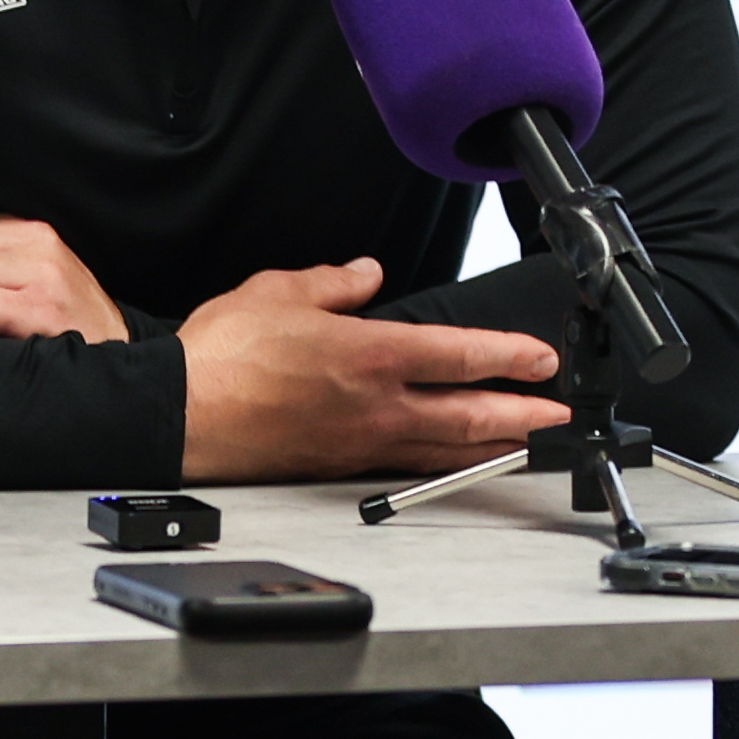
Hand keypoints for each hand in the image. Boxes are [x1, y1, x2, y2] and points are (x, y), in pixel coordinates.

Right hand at [174, 261, 575, 483]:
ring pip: (444, 449)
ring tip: (526, 447)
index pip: (459, 354)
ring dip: (492, 448)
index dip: (509, 356)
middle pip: (468, 414)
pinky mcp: (339, 464)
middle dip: (522, 415)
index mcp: (370, 355)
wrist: (180, 416)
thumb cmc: (221, 358)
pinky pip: (408, 465)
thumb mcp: (280, 291)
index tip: (542, 360)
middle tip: (559, 419)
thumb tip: (366, 273)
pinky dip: (444, 464)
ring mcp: (360, 442)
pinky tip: (454, 461)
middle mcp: (376, 405)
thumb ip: (334, 282)